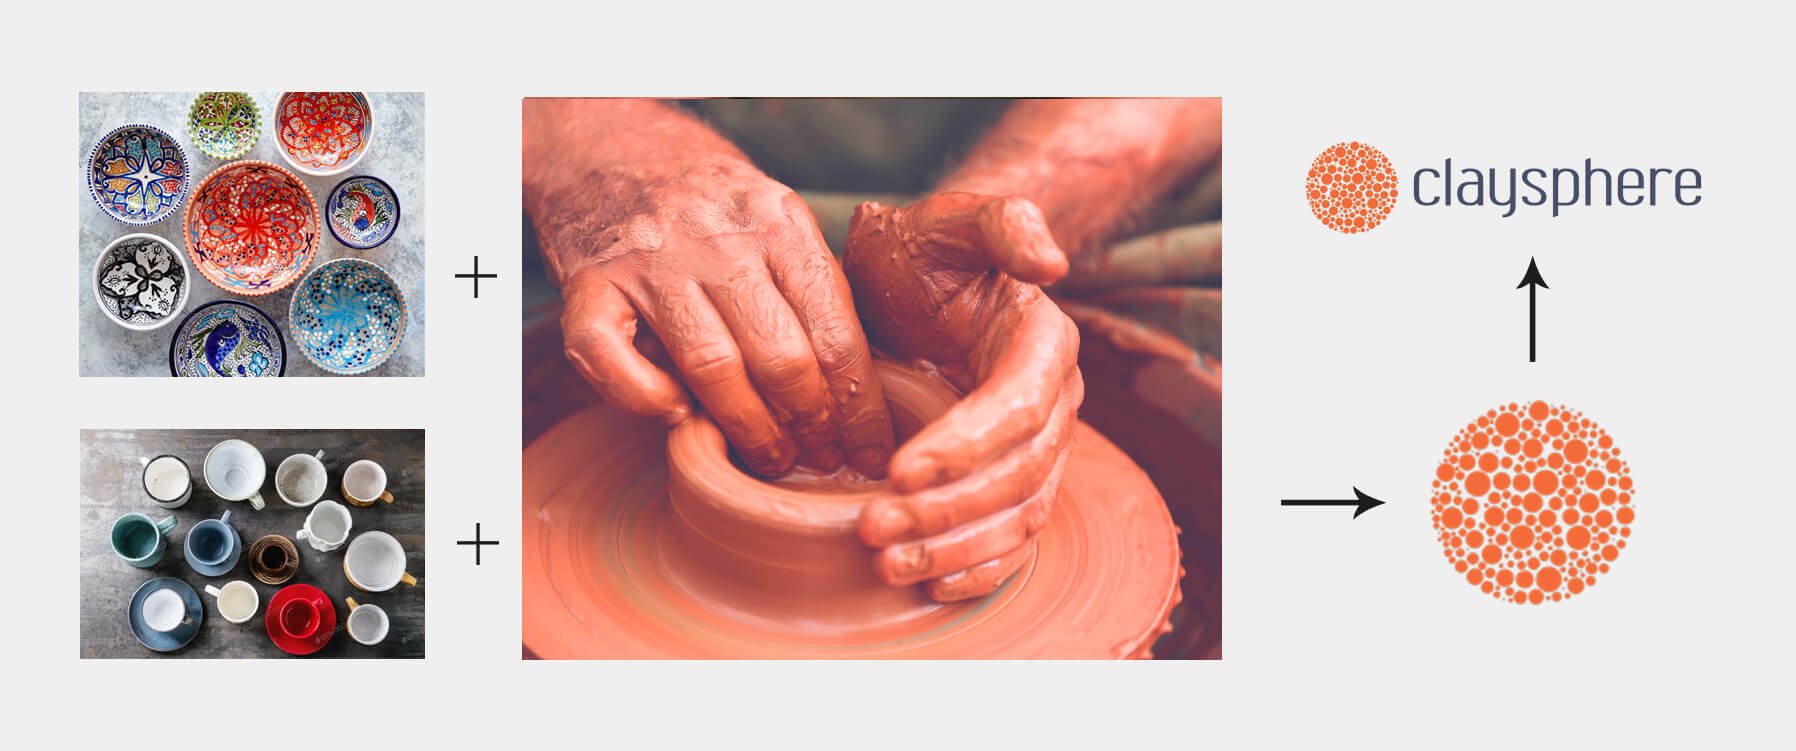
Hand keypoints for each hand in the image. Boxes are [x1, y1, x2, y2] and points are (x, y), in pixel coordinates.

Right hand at [553, 162, 894, 476]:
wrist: (611, 145)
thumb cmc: (709, 200)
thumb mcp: (776, 216)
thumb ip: (810, 282)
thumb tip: (857, 382)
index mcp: (780, 225)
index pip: (835, 332)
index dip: (859, 404)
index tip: (870, 448)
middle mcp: (718, 240)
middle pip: (781, 356)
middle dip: (811, 424)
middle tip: (820, 460)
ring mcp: (651, 261)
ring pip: (712, 365)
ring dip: (746, 427)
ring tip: (770, 458)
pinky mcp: (590, 283)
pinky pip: (612, 358)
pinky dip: (643, 398)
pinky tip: (673, 414)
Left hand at [844, 192, 1082, 601]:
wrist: (913, 283)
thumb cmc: (923, 253)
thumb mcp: (947, 221)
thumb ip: (1000, 222)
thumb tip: (1050, 265)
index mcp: (1044, 345)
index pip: (1016, 409)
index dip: (964, 446)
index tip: (897, 471)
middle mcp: (1053, 403)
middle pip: (1017, 474)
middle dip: (947, 509)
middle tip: (872, 526)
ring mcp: (1037, 448)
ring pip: (1016, 515)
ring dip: (954, 548)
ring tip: (887, 562)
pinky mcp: (1012, 481)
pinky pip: (1013, 539)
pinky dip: (978, 569)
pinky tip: (929, 586)